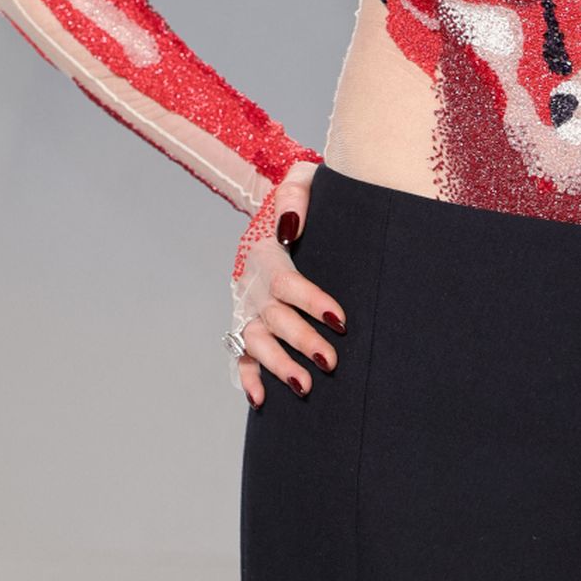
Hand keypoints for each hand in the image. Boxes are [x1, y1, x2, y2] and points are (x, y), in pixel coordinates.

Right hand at [229, 164, 346, 407]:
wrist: (287, 210)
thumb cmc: (306, 198)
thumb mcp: (304, 180)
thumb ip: (296, 196)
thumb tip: (290, 229)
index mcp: (265, 252)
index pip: (285, 282)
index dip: (311, 302)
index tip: (340, 320)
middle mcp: (252, 283)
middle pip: (273, 318)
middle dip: (301, 342)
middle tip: (331, 362)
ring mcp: (247, 307)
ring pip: (257, 342)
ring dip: (279, 366)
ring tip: (305, 387)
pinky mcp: (246, 324)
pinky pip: (240, 356)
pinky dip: (248, 378)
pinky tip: (262, 399)